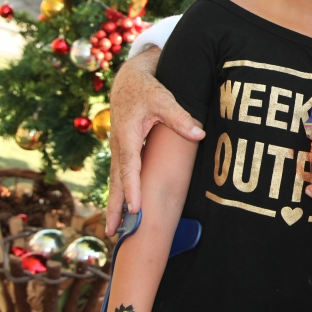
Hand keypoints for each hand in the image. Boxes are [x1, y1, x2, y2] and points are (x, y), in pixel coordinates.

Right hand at [105, 47, 204, 235]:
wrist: (129, 78)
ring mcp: (119, 148)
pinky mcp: (123, 149)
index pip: (129, 167)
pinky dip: (120, 193)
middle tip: (113, 233)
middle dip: (115, 207)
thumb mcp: (164, 98)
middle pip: (116, 181)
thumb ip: (180, 117)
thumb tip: (199, 133)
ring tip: (113, 231)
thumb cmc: (147, 88)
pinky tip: (122, 209)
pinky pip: (120, 175)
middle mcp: (119, 145)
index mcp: (127, 135)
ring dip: (115, 204)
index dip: (132, 188)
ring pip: (116, 180)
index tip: (135, 208)